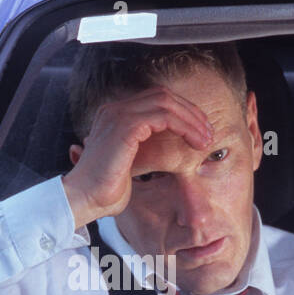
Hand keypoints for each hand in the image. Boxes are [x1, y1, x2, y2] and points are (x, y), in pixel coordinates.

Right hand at [61, 86, 214, 229]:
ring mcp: (118, 115)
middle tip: (208, 133)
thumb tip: (172, 146)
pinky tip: (194, 143)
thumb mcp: (131, 163)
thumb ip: (146, 148)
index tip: (200, 131)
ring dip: (191, 120)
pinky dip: (184, 127)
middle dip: (191, 112)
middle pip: (163, 95)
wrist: (85, 199)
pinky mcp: (125, 126)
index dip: (182, 111)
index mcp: (114, 115)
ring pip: (166, 103)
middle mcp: (114, 109)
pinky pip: (164, 117)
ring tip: (206, 139)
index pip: (156, 99)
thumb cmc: (106, 189)